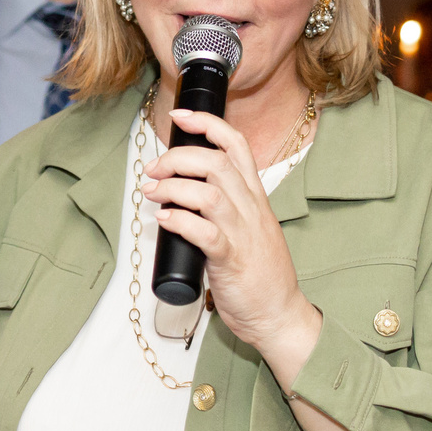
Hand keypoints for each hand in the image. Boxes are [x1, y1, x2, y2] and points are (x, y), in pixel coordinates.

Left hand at [143, 108, 321, 375]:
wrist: (279, 313)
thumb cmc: (259, 274)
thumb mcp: (248, 228)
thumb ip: (224, 207)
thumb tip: (182, 191)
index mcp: (254, 198)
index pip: (236, 146)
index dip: (207, 124)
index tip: (180, 117)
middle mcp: (250, 209)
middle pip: (216, 163)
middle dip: (178, 158)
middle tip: (154, 169)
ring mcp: (243, 234)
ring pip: (209, 193)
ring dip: (173, 187)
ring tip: (152, 192)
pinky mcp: (232, 261)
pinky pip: (205, 232)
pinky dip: (180, 221)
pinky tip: (164, 220)